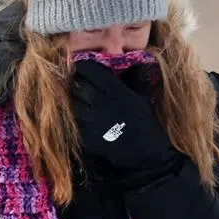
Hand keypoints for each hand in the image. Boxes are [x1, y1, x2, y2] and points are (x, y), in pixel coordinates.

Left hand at [70, 60, 179, 188]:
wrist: (146, 157)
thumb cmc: (147, 125)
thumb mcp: (143, 97)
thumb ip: (134, 78)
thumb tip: (131, 61)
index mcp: (114, 90)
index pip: (87, 69)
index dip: (85, 67)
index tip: (87, 69)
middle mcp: (98, 103)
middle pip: (75, 84)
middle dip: (77, 83)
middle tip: (83, 85)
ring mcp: (90, 121)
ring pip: (71, 103)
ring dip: (75, 101)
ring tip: (83, 103)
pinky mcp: (85, 137)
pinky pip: (74, 122)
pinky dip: (78, 119)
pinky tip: (86, 120)